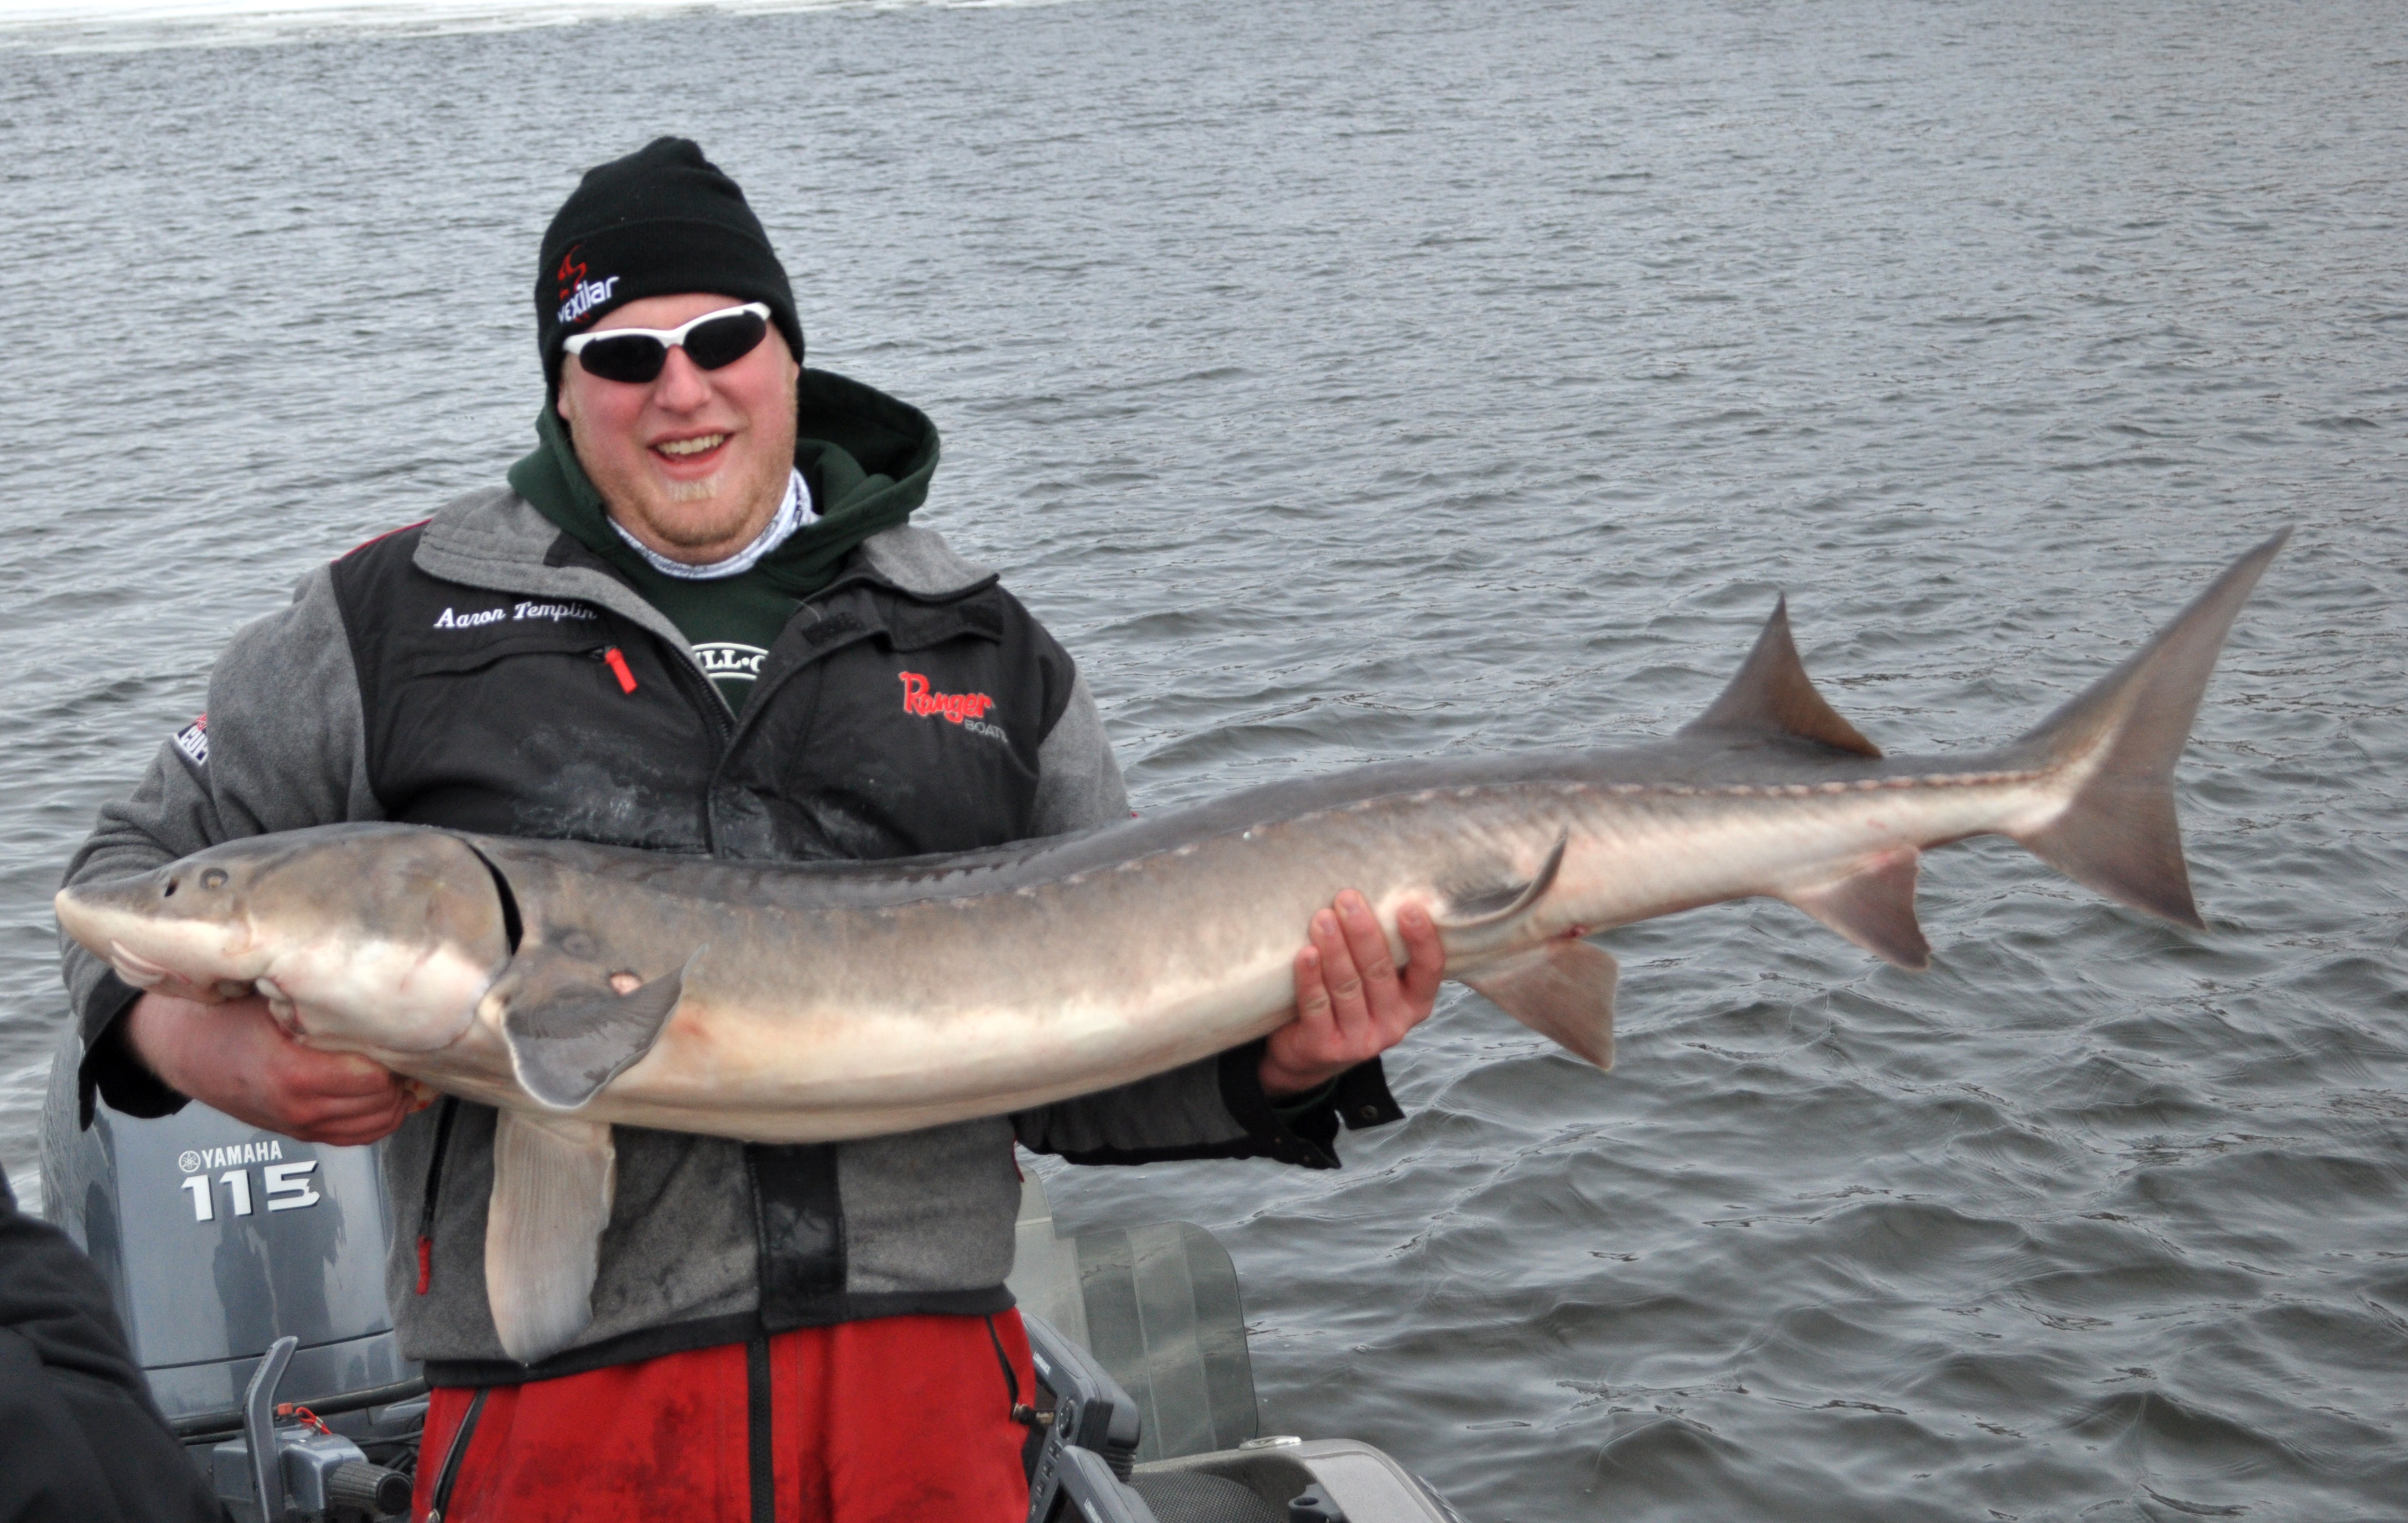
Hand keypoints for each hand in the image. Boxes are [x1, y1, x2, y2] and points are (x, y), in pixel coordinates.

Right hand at [122, 992, 418, 1145]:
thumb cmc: (224, 1017)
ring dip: (395, 1098)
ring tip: (393, 1067)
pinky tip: (382, 1091)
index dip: (394, 1053)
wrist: (182, 1047)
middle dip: (400, 1075)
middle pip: (383, 1103)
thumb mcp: (273, 998)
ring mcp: (300, 1125)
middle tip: (400, 1047)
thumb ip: (322, 1003)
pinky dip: (378, 1117)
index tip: (397, 1032)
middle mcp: (299, 1106)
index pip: (375, 1078)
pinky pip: (358, 1136)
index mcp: (294, 1072)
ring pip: (378, 1124)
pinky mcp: (300, 1133)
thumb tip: (377, 996)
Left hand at [1260, 891, 1444, 1097]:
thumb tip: (1377, 886)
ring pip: (1347, 987)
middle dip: (1363, 933)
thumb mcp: (1374, 981)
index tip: (1408, 907)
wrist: (1307, 1055)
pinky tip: (1305, 954)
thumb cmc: (1346, 1000)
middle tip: (1347, 898)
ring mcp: (1361, 1040)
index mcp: (1415, 1002)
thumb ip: (1383, 949)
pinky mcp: (1326, 1048)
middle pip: (1380, 972)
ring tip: (1322, 918)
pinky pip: (1317, 1007)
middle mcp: (1394, 1024)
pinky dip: (1310, 978)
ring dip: (1335, 949)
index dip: (1422, 939)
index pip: (1429, 969)